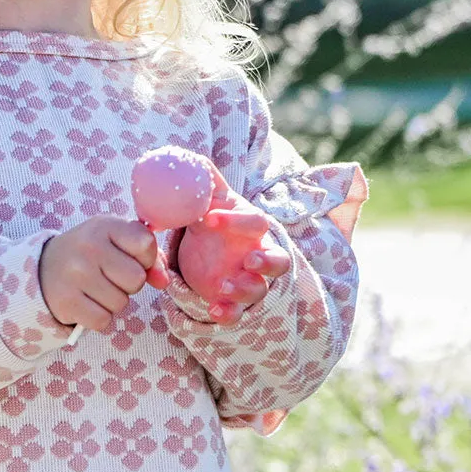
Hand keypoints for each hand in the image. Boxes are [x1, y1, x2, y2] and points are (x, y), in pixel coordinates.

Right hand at [40, 215, 168, 332]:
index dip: (145, 258)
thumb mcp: (116, 242)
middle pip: (136, 279)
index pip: (146, 244)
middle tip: (109, 277)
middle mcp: (88, 246)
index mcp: (105, 225)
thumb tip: (163, 280)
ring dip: (112, 302)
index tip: (129, 258)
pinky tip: (86, 303)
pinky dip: (99, 317)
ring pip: (121, 303)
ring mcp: (76, 274)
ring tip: (95, 289)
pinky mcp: (67, 301)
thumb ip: (147, 256)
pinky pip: (103, 320)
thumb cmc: (91, 254)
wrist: (43, 268)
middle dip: (128, 284)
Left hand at [176, 167, 290, 324]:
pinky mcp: (233, 299)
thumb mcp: (206, 198)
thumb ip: (203, 180)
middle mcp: (257, 252)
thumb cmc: (211, 215)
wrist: (203, 245)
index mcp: (250, 225)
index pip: (255, 222)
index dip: (236, 221)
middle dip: (268, 261)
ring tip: (223, 287)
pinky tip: (214, 310)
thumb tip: (191, 158)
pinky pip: (238, 311)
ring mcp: (248, 278)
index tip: (209, 218)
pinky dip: (229, 313)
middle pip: (279, 260)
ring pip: (260, 288)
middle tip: (250, 260)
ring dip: (246, 289)